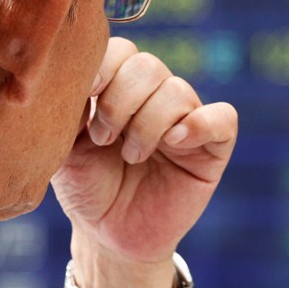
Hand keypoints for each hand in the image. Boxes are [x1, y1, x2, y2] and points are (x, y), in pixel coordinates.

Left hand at [51, 37, 236, 287]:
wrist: (111, 236)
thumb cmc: (88, 189)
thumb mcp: (65, 148)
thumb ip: (68, 111)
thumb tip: (72, 77)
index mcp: (120, 87)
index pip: (121, 51)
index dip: (105, 65)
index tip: (87, 93)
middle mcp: (156, 96)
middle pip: (147, 66)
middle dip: (120, 101)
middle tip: (103, 138)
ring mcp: (187, 119)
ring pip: (177, 91)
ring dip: (147, 124)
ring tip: (131, 156)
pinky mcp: (213, 147)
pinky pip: (223, 118)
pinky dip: (200, 123)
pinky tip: (175, 141)